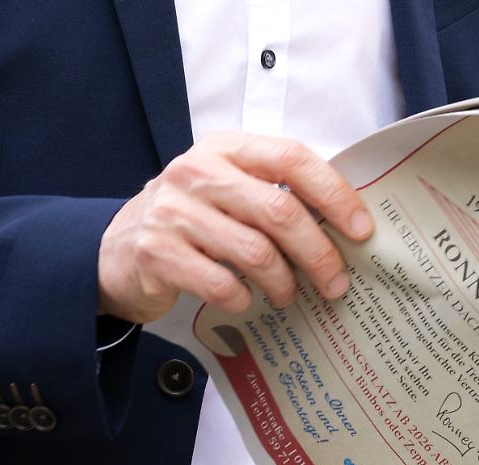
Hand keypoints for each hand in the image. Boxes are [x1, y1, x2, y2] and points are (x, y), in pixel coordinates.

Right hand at [97, 131, 373, 323]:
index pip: (292, 157)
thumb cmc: (193, 221)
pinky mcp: (156, 253)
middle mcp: (197, 172)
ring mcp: (173, 211)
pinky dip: (244, 300)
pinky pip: (221, 284)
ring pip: (255, 252)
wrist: (116, 251)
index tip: (362, 230)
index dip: (334, 193)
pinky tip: (247, 302)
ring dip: (284, 283)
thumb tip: (347, 228)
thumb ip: (276, 194)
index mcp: (226, 148)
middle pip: (280, 211)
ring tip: (290, 296)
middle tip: (337, 282)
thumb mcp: (229, 190)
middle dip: (319, 253)